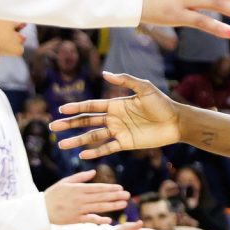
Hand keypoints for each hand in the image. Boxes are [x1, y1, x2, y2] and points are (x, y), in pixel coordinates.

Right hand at [44, 169, 129, 224]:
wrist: (41, 210)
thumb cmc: (54, 194)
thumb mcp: (65, 182)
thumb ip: (80, 177)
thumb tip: (94, 172)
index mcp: (77, 189)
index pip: (97, 188)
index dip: (109, 188)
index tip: (120, 187)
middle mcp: (79, 199)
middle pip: (100, 197)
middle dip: (115, 196)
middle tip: (128, 195)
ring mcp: (78, 210)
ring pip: (98, 208)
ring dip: (112, 206)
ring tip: (123, 204)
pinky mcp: (75, 219)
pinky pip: (89, 220)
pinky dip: (99, 220)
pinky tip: (109, 220)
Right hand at [52, 73, 184, 159]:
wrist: (176, 122)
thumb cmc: (162, 103)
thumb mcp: (144, 88)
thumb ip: (125, 80)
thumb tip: (104, 73)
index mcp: (116, 104)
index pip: (91, 106)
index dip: (76, 108)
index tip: (61, 109)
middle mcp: (114, 118)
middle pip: (87, 121)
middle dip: (70, 124)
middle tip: (53, 128)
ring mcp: (119, 131)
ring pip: (93, 136)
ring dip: (77, 141)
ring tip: (62, 145)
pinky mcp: (126, 143)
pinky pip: (107, 148)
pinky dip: (95, 152)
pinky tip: (82, 155)